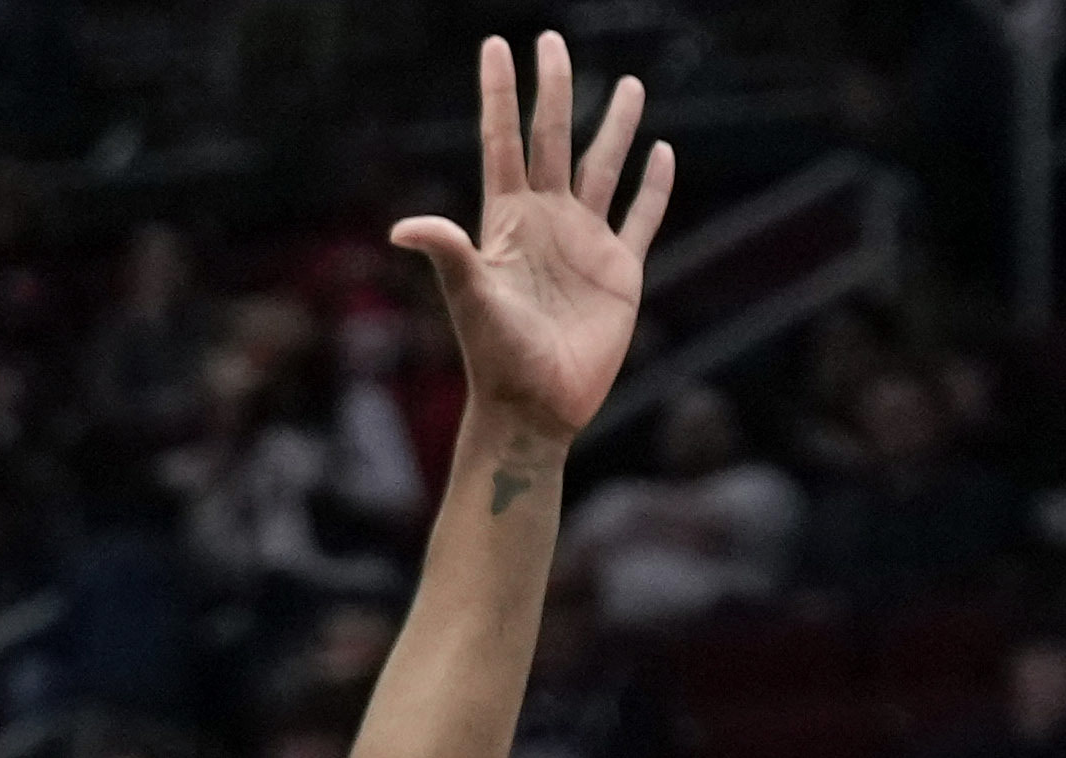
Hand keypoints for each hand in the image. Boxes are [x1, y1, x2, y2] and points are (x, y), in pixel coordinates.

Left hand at [389, 34, 676, 439]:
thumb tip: (403, 227)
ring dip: (615, 128)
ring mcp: (585, 243)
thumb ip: (448, 254)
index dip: (499, 96)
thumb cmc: (496, 357)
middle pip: (552, 140)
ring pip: (603, 170)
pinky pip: (642, 218)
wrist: (535, 408)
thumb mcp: (471, 299)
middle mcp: (546, 222)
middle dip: (553, 91)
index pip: (502, 142)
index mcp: (507, 221)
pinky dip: (654, 187)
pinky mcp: (620, 271)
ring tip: (629, 84)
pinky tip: (662, 153)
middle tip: (552, 41)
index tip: (496, 46)